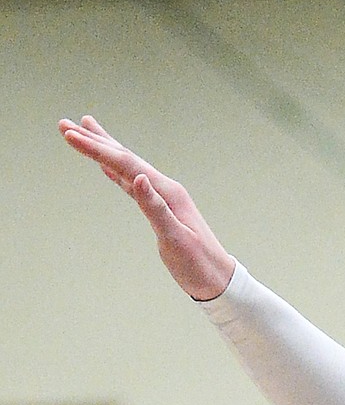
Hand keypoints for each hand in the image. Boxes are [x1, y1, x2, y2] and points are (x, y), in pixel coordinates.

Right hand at [58, 116, 234, 300]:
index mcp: (168, 192)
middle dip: (95, 141)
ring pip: (127, 167)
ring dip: (104, 150)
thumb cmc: (198, 264)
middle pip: (124, 158)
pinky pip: (131, 183)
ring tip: (85, 131)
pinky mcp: (159, 208)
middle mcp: (165, 188)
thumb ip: (155, 208)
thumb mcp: (176, 239)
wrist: (218, 279)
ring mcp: (163, 196)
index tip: (71, 135)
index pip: (126, 165)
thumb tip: (137, 179)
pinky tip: (106, 167)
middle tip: (65, 125)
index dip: (97, 149)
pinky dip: (116, 171)